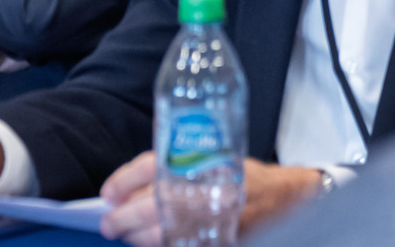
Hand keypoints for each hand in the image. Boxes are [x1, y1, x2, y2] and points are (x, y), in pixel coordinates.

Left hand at [98, 153, 323, 245]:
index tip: (107, 194)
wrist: (288, 195)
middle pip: (154, 205)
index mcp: (201, 162)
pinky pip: (183, 245)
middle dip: (125, 217)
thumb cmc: (240, 174)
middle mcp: (208, 189)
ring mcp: (217, 218)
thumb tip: (127, 190)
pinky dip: (164, 245)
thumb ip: (171, 167)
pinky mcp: (224, 240)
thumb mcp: (206, 156)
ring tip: (126, 235)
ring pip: (166, 232)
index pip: (152, 167)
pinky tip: (153, 243)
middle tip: (108, 223)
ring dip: (140, 236)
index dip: (124, 181)